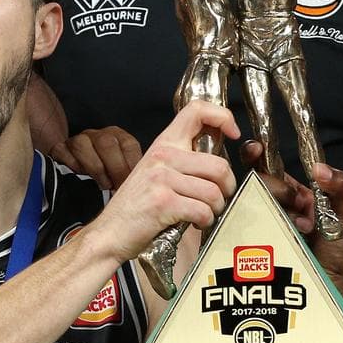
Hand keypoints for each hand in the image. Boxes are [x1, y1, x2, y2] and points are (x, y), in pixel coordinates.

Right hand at [50, 126, 142, 189]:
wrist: (77, 175)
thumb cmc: (106, 176)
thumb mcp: (123, 173)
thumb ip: (133, 175)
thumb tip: (146, 187)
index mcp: (118, 137)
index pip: (129, 144)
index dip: (132, 165)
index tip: (135, 183)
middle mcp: (98, 135)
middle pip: (106, 143)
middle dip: (115, 168)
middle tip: (119, 187)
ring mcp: (77, 140)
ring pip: (83, 145)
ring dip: (95, 168)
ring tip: (103, 184)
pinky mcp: (60, 148)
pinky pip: (63, 152)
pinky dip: (72, 165)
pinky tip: (79, 176)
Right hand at [90, 101, 239, 262]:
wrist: (110, 233)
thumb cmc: (137, 207)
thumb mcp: (157, 172)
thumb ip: (184, 160)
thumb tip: (219, 160)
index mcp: (164, 144)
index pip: (197, 110)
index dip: (223, 117)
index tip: (233, 134)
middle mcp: (163, 156)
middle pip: (219, 164)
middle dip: (226, 187)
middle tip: (217, 198)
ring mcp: (161, 178)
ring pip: (214, 191)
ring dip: (215, 208)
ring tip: (204, 213)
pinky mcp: (163, 202)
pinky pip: (202, 210)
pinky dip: (205, 221)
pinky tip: (195, 223)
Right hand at [237, 146, 342, 307]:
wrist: (328, 285)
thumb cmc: (336, 250)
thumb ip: (339, 187)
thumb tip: (319, 168)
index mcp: (292, 192)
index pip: (270, 166)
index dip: (258, 154)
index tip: (256, 148)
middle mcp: (272, 205)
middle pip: (259, 183)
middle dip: (278, 190)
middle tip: (300, 209)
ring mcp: (261, 223)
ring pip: (251, 203)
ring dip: (276, 212)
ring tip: (299, 229)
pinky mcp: (251, 244)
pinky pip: (243, 227)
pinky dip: (260, 228)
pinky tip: (281, 236)